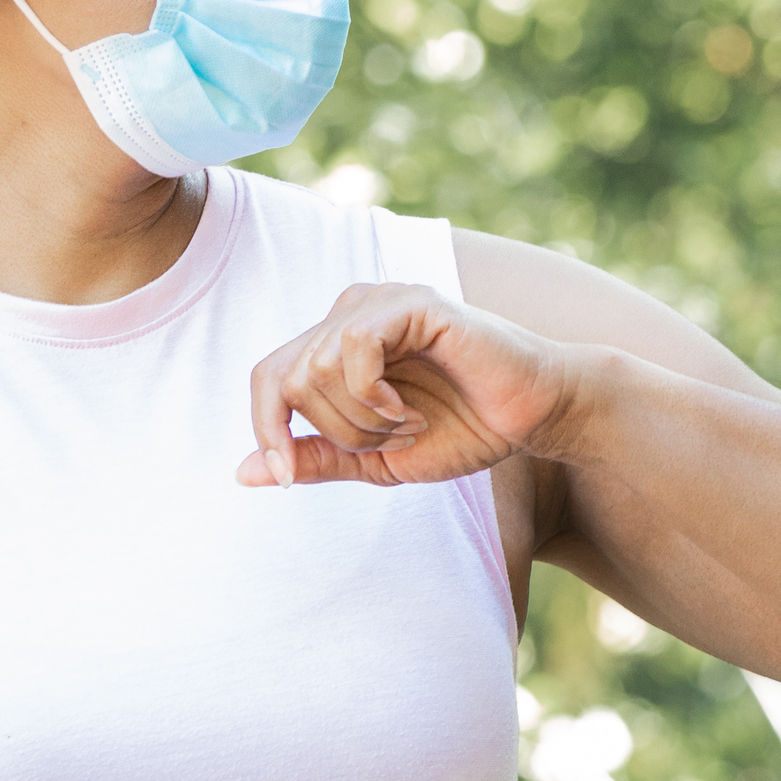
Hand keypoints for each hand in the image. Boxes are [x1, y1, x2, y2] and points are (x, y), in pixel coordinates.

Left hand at [235, 281, 584, 487]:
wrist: (537, 417)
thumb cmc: (465, 430)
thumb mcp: (376, 459)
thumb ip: (317, 459)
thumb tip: (243, 474)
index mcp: (337, 340)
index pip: (267, 378)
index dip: (267, 431)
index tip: (290, 479)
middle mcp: (351, 310)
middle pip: (286, 378)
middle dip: (333, 431)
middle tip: (389, 440)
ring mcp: (381, 301)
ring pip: (316, 368)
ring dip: (360, 418)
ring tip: (408, 424)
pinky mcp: (412, 303)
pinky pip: (353, 348)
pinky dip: (374, 395)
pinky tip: (410, 409)